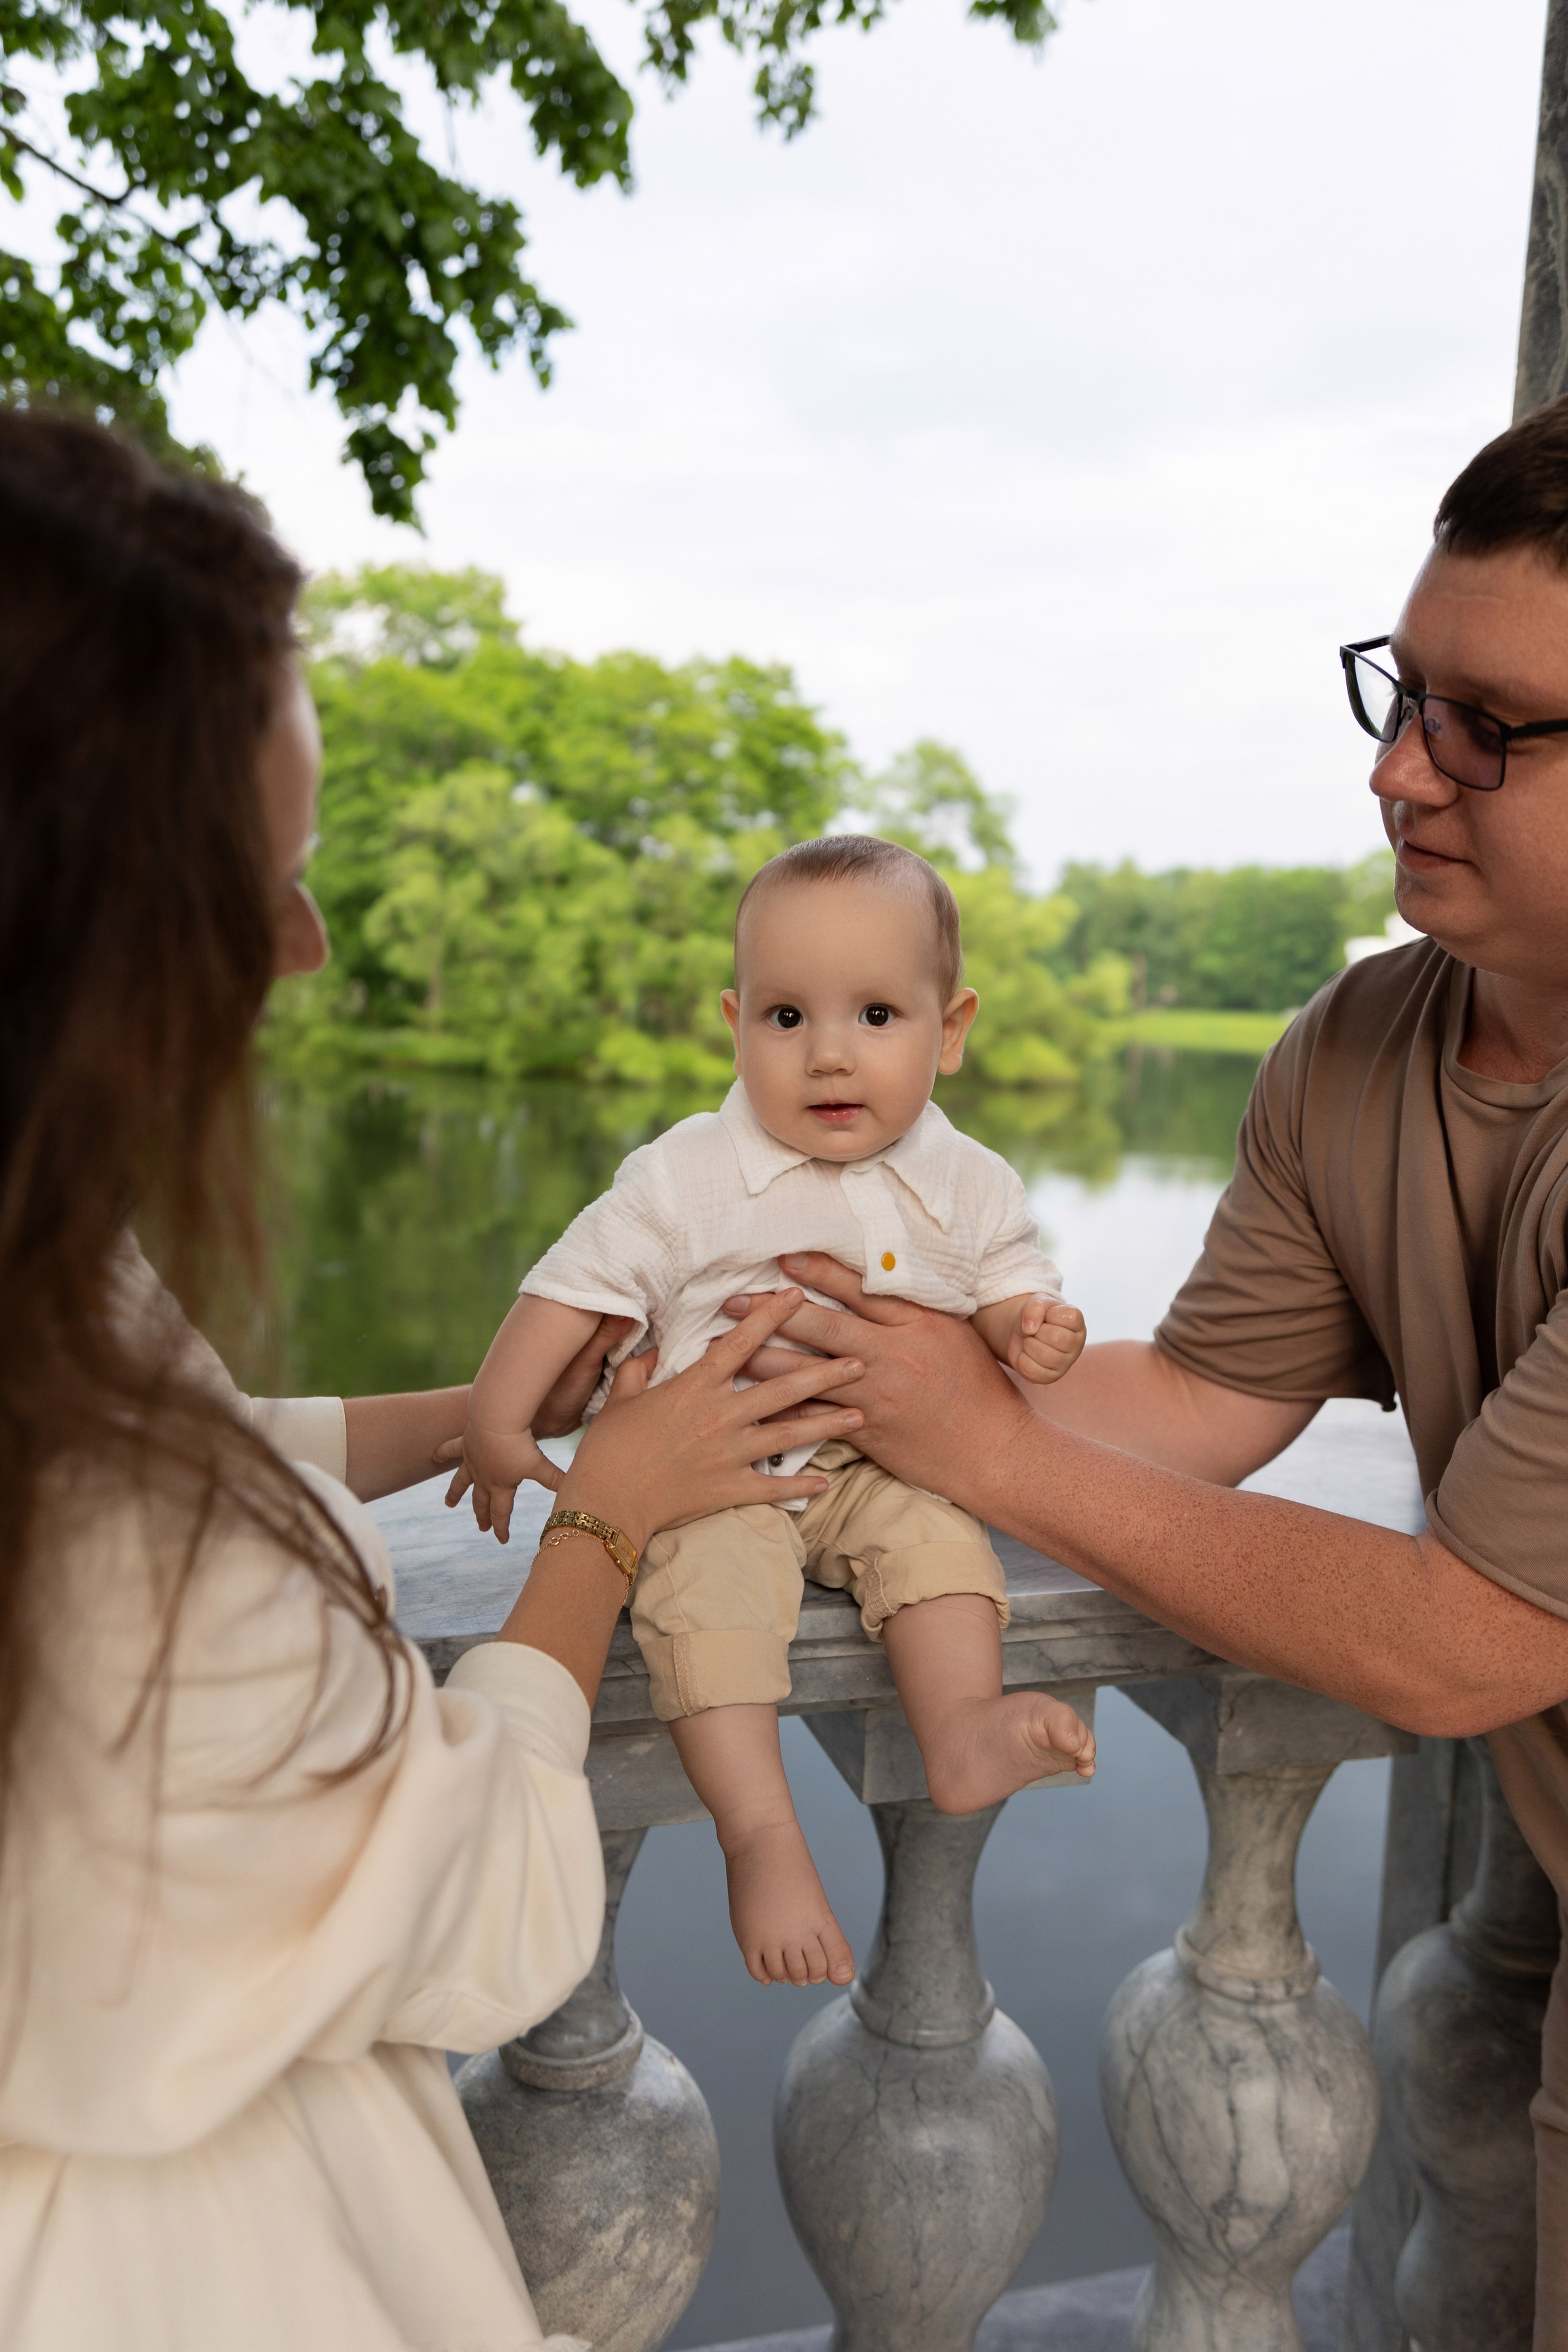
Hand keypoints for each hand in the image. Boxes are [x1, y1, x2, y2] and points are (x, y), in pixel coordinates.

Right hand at [438, 1421, 565, 1545]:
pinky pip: (451, 1449)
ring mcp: (472, 1461)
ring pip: (461, 1482)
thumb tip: (575, 1491)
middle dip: (483, 1516)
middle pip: (482, 1502)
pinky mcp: (465, 1443)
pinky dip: (442, 1453)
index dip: (502, 1528)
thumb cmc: (519, 1444)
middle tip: (482, 1528)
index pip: (501, 1513)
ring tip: (449, 1504)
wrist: (497, 1420)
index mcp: (501, 1485)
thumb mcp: (539, 1464)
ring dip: (456, 1494)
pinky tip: (433, 1456)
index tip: (502, 1540)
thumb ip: (555, 1479)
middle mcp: (483, 1477)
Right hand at [551, 1289, 867, 1554]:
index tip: (798, 1298)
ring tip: (860, 1414)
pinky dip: (800, 1484)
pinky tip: (826, 1481)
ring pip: (791, 1434)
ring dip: (828, 1424)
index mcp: (696, 1387)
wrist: (607, 1502)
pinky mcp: (731, 1489)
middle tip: (860, 1362)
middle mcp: (722, 1416)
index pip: (742, 1344)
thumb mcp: (620, 1398)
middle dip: (826, 1373)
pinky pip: (774, 1486)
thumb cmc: (609, 1448)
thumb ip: (640, 1369)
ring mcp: (731, 1454)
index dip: (772, 1317)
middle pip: (784, 1388)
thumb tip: (653, 1351)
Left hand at [721, 1254, 1032, 1512]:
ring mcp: (874, 1396)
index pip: (858, 1288)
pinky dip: (779, 1411)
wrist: (993, 1450)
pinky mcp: (865, 1432)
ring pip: (805, 1373)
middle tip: (730, 1301)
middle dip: (770, 1313)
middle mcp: (890, 1355)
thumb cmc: (978, 1387)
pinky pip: (813, 1419)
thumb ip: (913, 1309)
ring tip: (722, 1348)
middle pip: (819, 1326)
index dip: (817, 1270)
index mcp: (915, 1323)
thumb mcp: (954, 1333)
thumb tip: (875, 1279)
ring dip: (759, 1359)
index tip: (782, 1257)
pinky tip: (748, 1403)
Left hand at [1007, 1296, 1085, 1384]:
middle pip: (1056, 1337)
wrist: (1023, 1333)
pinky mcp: (1051, 1377)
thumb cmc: (1036, 1317)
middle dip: (1037, 1331)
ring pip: (1044, 1355)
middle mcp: (1076, 1344)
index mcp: (1077, 1324)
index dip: (1051, 1314)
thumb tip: (1030, 1329)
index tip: (1047, 1315)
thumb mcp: (1037, 1302)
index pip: (1070, 1317)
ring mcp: (1065, 1363)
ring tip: (1030, 1342)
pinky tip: (1026, 1354)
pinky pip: (1033, 1371)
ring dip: (1029, 1345)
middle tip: (1036, 1331)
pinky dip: (1022, 1359)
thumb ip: (1036, 1307)